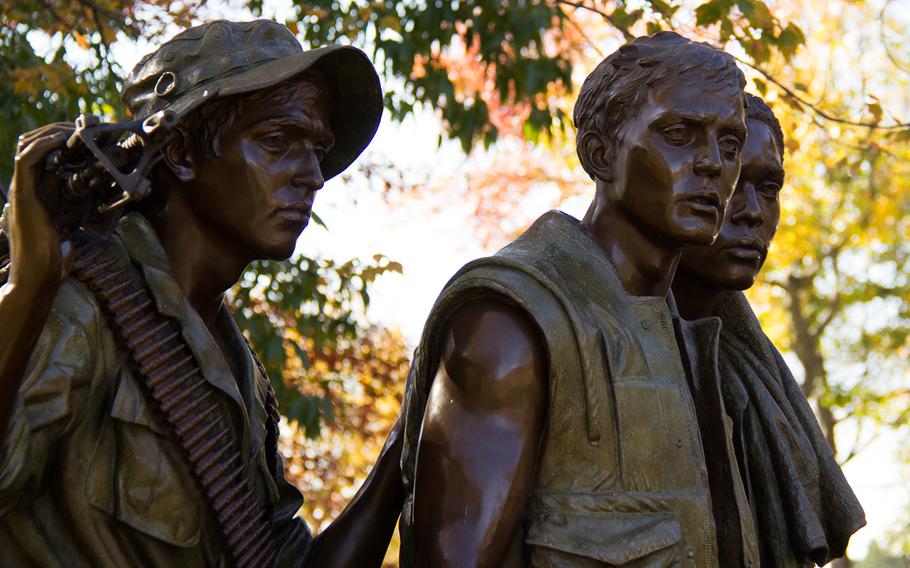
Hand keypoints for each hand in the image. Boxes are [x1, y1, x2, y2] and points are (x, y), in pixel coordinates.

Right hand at [7, 123, 75, 293]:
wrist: (37, 277)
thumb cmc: (52, 261)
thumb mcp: (68, 231)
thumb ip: (72, 220)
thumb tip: (87, 218)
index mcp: (36, 194)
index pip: (40, 156)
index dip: (57, 141)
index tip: (82, 135)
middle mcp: (26, 188)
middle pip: (30, 144)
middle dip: (54, 129)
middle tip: (80, 125)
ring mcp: (22, 190)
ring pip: (26, 146)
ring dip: (50, 132)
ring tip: (73, 128)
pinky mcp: (23, 195)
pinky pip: (26, 159)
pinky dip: (43, 144)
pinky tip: (62, 140)